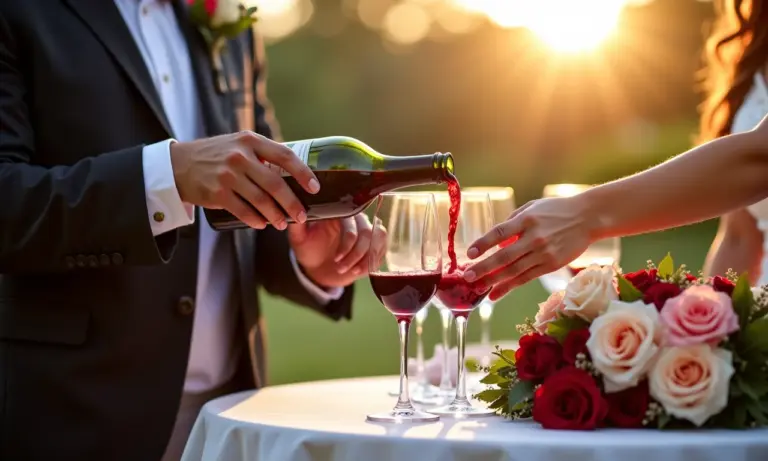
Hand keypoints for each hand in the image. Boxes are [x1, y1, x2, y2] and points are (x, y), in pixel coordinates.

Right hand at [170, 131, 319, 229]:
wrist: (179, 164)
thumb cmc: (216, 155)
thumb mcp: (239, 144)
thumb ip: (262, 154)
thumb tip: (294, 172)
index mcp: (250, 141)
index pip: (285, 156)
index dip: (303, 173)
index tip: (315, 187)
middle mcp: (240, 156)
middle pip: (275, 184)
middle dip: (292, 204)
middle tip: (301, 216)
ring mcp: (228, 175)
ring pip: (261, 201)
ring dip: (275, 216)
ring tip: (282, 224)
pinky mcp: (217, 193)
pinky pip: (243, 211)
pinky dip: (256, 220)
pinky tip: (262, 224)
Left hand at [288, 214, 385, 287]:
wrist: (318, 266)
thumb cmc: (308, 248)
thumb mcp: (298, 238)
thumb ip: (296, 225)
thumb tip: (297, 214)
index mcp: (339, 212)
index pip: (351, 220)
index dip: (347, 240)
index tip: (336, 258)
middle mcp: (356, 219)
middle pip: (367, 232)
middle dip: (354, 254)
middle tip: (339, 267)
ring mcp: (368, 232)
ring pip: (377, 240)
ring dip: (363, 259)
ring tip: (348, 271)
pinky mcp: (374, 245)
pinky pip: (381, 250)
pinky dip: (370, 263)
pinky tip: (357, 271)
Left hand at [464, 196, 592, 299]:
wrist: (588, 217)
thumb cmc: (556, 210)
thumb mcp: (532, 207)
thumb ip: (512, 223)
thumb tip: (496, 245)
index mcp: (527, 220)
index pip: (500, 233)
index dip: (483, 244)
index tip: (470, 254)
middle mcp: (534, 238)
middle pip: (504, 257)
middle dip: (483, 269)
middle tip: (467, 277)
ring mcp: (543, 253)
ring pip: (513, 271)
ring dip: (493, 282)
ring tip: (476, 288)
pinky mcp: (551, 265)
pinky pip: (525, 278)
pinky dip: (509, 287)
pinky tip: (495, 294)